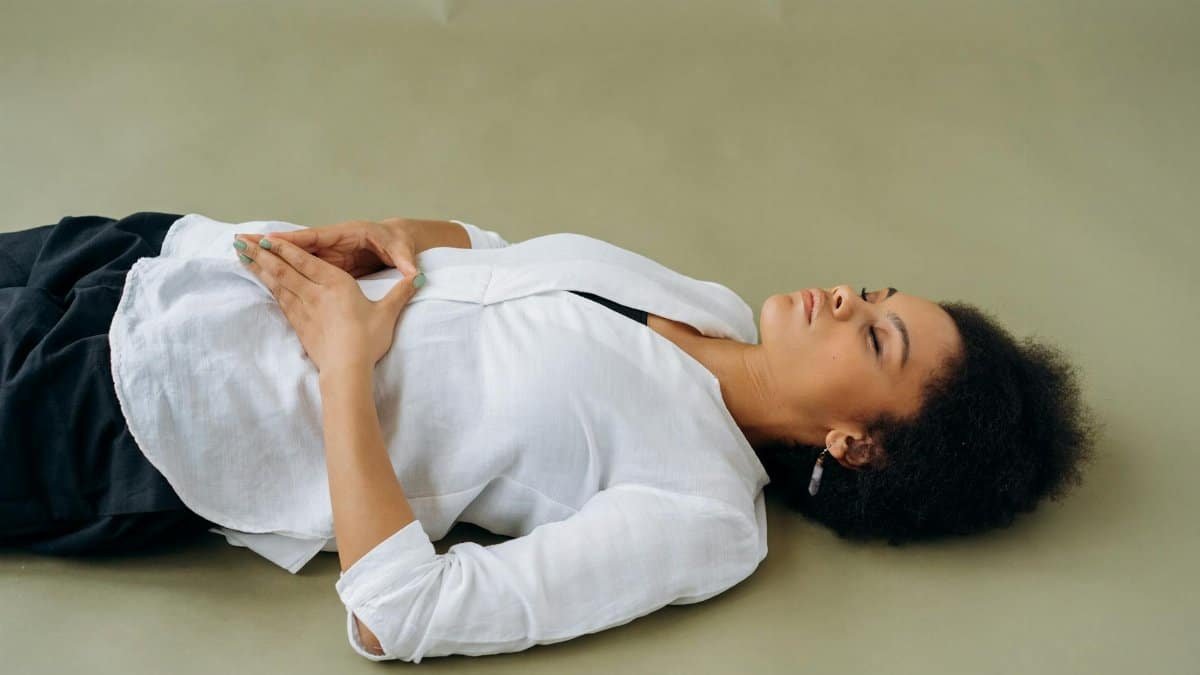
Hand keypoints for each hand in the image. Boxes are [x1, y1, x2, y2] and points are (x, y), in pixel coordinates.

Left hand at [233, 233, 422, 371]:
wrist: (347, 369)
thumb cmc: (367, 340)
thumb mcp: (387, 313)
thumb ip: (400, 293)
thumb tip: (418, 278)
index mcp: (336, 284)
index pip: (305, 262)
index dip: (286, 248)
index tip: (267, 237)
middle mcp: (315, 293)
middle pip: (284, 269)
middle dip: (262, 253)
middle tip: (240, 241)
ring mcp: (304, 310)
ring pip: (277, 283)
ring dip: (258, 268)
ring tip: (242, 255)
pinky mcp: (299, 325)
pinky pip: (279, 301)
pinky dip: (267, 288)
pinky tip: (260, 281)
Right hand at [236, 218, 420, 278]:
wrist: (401, 241)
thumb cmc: (401, 243)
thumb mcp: (404, 250)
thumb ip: (405, 261)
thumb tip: (412, 272)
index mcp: (348, 234)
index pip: (317, 236)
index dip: (294, 239)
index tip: (271, 241)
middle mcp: (333, 240)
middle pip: (297, 242)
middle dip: (270, 242)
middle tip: (240, 241)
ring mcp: (328, 251)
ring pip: (295, 252)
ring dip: (270, 253)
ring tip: (241, 252)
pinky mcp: (328, 262)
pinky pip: (301, 263)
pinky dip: (282, 264)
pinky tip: (262, 268)